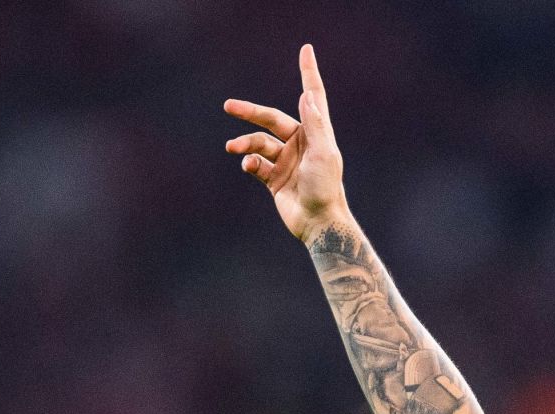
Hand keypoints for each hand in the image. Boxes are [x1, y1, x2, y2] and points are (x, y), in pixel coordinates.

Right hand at [225, 44, 350, 243]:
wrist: (318, 223)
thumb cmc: (326, 188)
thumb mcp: (323, 154)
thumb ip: (315, 125)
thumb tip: (307, 96)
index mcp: (315, 133)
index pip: (311, 96)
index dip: (308, 73)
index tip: (306, 50)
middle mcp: (300, 144)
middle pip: (270, 119)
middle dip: (249, 113)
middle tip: (228, 106)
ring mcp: (286, 161)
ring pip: (258, 144)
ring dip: (244, 145)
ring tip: (232, 148)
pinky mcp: (274, 179)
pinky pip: (255, 164)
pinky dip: (249, 162)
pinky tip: (249, 167)